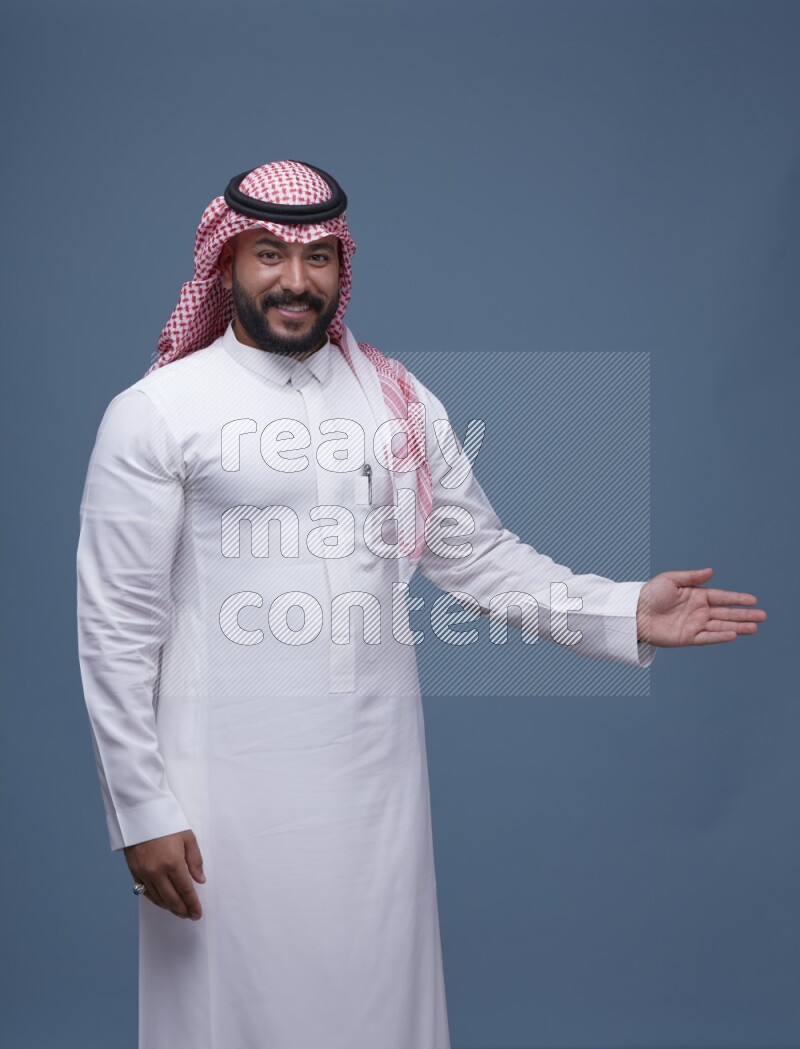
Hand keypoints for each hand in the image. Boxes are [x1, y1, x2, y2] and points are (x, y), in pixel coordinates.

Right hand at [124, 829, 205, 919]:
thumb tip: (200, 880)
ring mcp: (144, 873)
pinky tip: (163, 902)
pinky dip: (155, 900)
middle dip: (182, 910)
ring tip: (179, 911)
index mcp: (173, 863)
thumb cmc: (167, 822)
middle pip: (171, 899)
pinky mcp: (134, 871)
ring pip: (158, 898)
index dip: (192, 904)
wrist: (140, 813)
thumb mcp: (187, 837)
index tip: (198, 913)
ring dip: (169, 907)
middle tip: (190, 915)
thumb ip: (195, 861)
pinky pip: (145, 892)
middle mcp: (157, 871)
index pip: (185, 890)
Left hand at [636, 567, 766, 647]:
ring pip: (721, 626)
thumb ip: (691, 577)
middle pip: (726, 613)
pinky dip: (720, 636)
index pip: (722, 597)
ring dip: (738, 627)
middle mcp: (698, 611)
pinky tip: (734, 634)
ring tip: (754, 628)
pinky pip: (708, 637)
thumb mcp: (670, 580)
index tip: (754, 600)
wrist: (634, 613)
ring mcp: (694, 625)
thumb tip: (711, 571)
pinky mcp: (687, 638)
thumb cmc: (649, 594)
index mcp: (696, 596)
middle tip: (763, 616)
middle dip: (745, 615)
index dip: (738, 599)